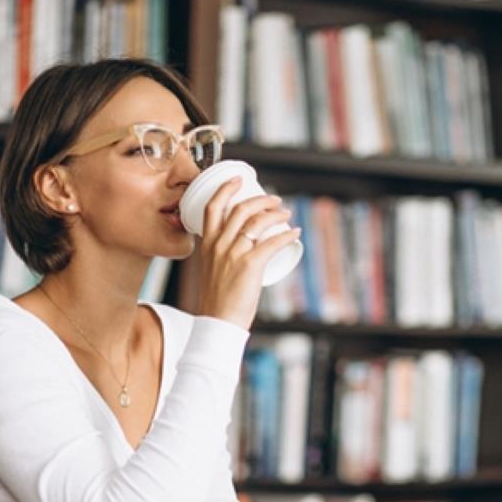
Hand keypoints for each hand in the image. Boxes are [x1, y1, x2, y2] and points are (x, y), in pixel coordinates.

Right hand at [196, 177, 300, 328]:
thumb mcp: (213, 269)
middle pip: (241, 209)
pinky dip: (286, 235)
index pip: (213, 207)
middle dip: (262, 200)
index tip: (238, 179)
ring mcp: (234, 253)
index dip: (226, 189)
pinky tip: (294, 233)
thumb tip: (243, 247)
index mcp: (207, 243)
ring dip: (277, 214)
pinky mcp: (250, 265)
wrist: (218, 321)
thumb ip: (222, 255)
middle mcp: (219, 244)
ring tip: (287, 214)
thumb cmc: (218, 299)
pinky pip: (272, 242)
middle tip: (276, 200)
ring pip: (258, 222)